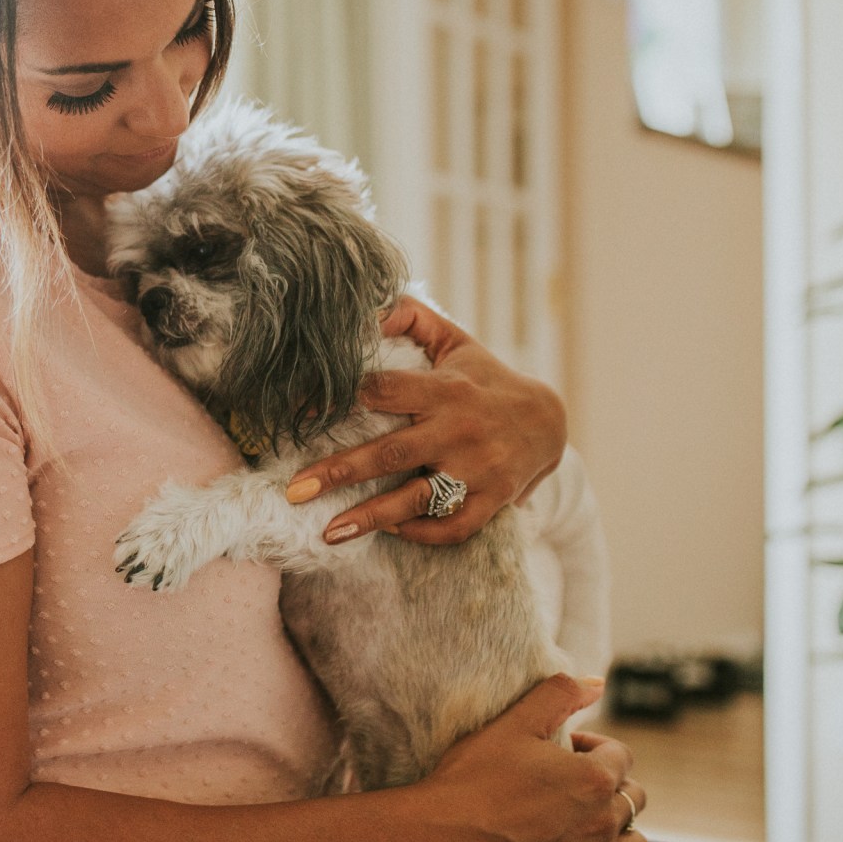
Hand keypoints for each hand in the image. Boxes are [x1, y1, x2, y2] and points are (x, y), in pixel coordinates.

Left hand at [288, 297, 566, 545]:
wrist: (548, 420)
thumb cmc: (483, 378)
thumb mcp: (453, 340)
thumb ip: (411, 317)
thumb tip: (365, 308)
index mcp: (444, 389)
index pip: (382, 391)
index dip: (336, 398)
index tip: (294, 413)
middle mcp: (459, 430)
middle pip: (391, 453)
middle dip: (340, 471)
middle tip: (295, 490)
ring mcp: (477, 470)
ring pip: (418, 499)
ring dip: (371, 518)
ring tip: (328, 533)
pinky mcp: (491, 501)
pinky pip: (452, 526)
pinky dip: (419, 533)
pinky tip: (387, 532)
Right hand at [422, 674, 649, 841]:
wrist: (443, 835)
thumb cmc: (474, 776)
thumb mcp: (513, 723)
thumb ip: (559, 694)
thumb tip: (597, 683)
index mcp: (594, 778)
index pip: (622, 756)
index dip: (594, 746)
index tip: (563, 749)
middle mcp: (603, 822)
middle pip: (634, 798)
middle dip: (610, 783)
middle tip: (568, 781)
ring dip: (619, 829)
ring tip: (585, 819)